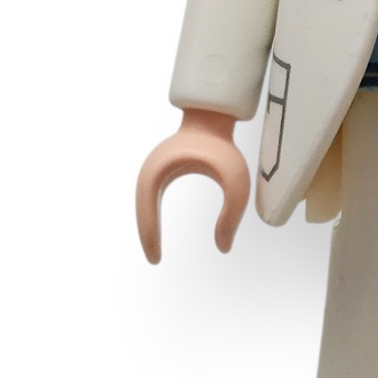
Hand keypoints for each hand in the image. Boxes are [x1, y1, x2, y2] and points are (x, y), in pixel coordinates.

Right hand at [135, 109, 249, 262]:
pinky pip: (150, 198)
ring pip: (144, 205)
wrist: (212, 116)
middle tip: (154, 260)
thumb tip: (224, 248)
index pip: (147, 213)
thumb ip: (232, 216)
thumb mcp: (235, 183)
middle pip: (142, 211)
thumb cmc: (224, 148)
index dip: (150, 238)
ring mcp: (153, 169)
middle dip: (147, 236)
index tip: (156, 260)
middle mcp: (150, 171)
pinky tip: (158, 232)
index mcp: (161, 172)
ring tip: (154, 251)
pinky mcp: (160, 170)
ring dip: (147, 226)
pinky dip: (151, 216)